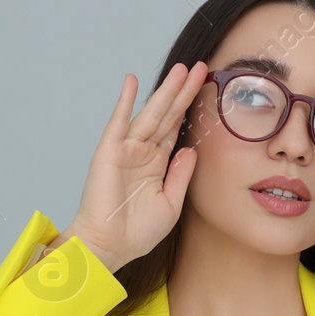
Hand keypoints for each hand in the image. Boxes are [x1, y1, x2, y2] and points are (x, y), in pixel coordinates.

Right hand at [58, 61, 208, 271]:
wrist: (109, 248)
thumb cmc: (136, 233)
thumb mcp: (171, 203)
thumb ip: (181, 175)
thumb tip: (191, 150)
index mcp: (157, 164)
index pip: (176, 128)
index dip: (190, 107)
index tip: (205, 86)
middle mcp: (142, 152)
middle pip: (168, 115)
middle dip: (183, 91)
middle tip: (199, 67)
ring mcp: (126, 150)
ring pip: (151, 114)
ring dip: (165, 91)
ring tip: (181, 69)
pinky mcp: (110, 152)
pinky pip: (119, 122)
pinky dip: (125, 100)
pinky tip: (132, 80)